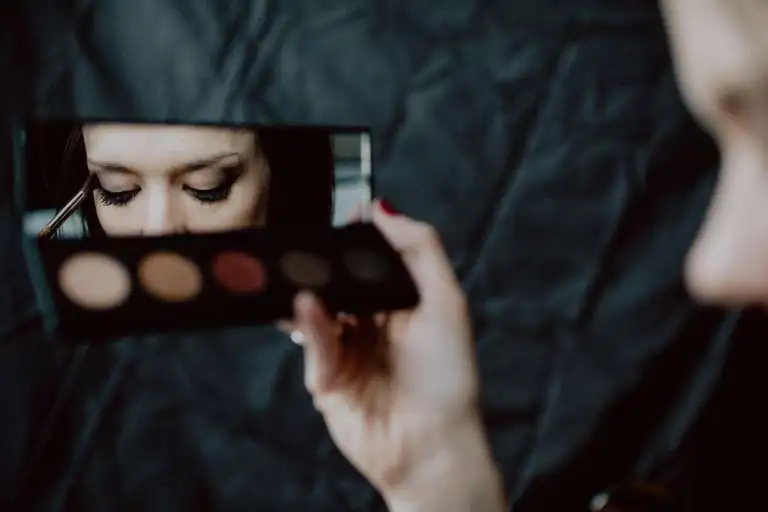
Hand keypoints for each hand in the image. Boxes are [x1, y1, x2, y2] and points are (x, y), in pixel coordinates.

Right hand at [285, 200, 503, 508]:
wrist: (430, 446)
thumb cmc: (449, 378)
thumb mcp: (446, 302)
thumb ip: (420, 249)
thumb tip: (383, 208)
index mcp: (403, 303)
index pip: (372, 260)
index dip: (357, 237)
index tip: (342, 211)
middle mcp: (374, 323)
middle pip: (340, 280)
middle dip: (326, 262)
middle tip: (311, 240)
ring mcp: (347, 349)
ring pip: (319, 307)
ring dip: (311, 288)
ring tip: (301, 270)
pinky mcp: (325, 376)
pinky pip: (312, 339)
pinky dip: (308, 320)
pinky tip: (307, 304)